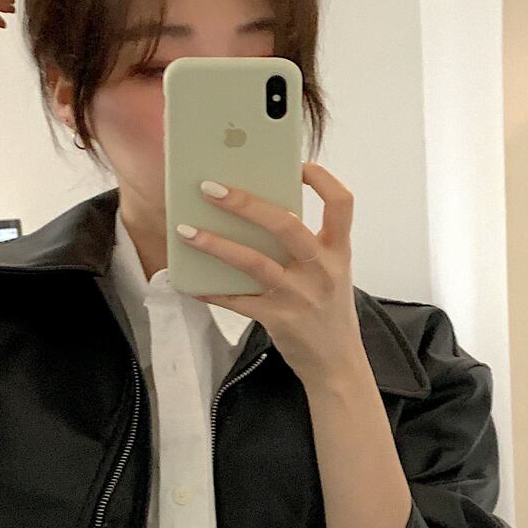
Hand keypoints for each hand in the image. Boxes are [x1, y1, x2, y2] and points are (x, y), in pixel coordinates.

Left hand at [176, 161, 365, 385]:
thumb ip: (305, 243)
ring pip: (254, 262)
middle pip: (285, 226)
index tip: (298, 164)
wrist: (337, 363)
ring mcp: (300, 295)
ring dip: (216, 244)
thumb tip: (255, 211)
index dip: (322, 179)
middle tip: (210, 188)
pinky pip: (237, 300)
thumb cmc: (328, 310)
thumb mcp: (330, 272)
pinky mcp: (279, 319)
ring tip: (186, 231)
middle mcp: (322, 270)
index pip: (341, 203)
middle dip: (245, 203)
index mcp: (338, 251)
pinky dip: (212, 289)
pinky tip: (190, 281)